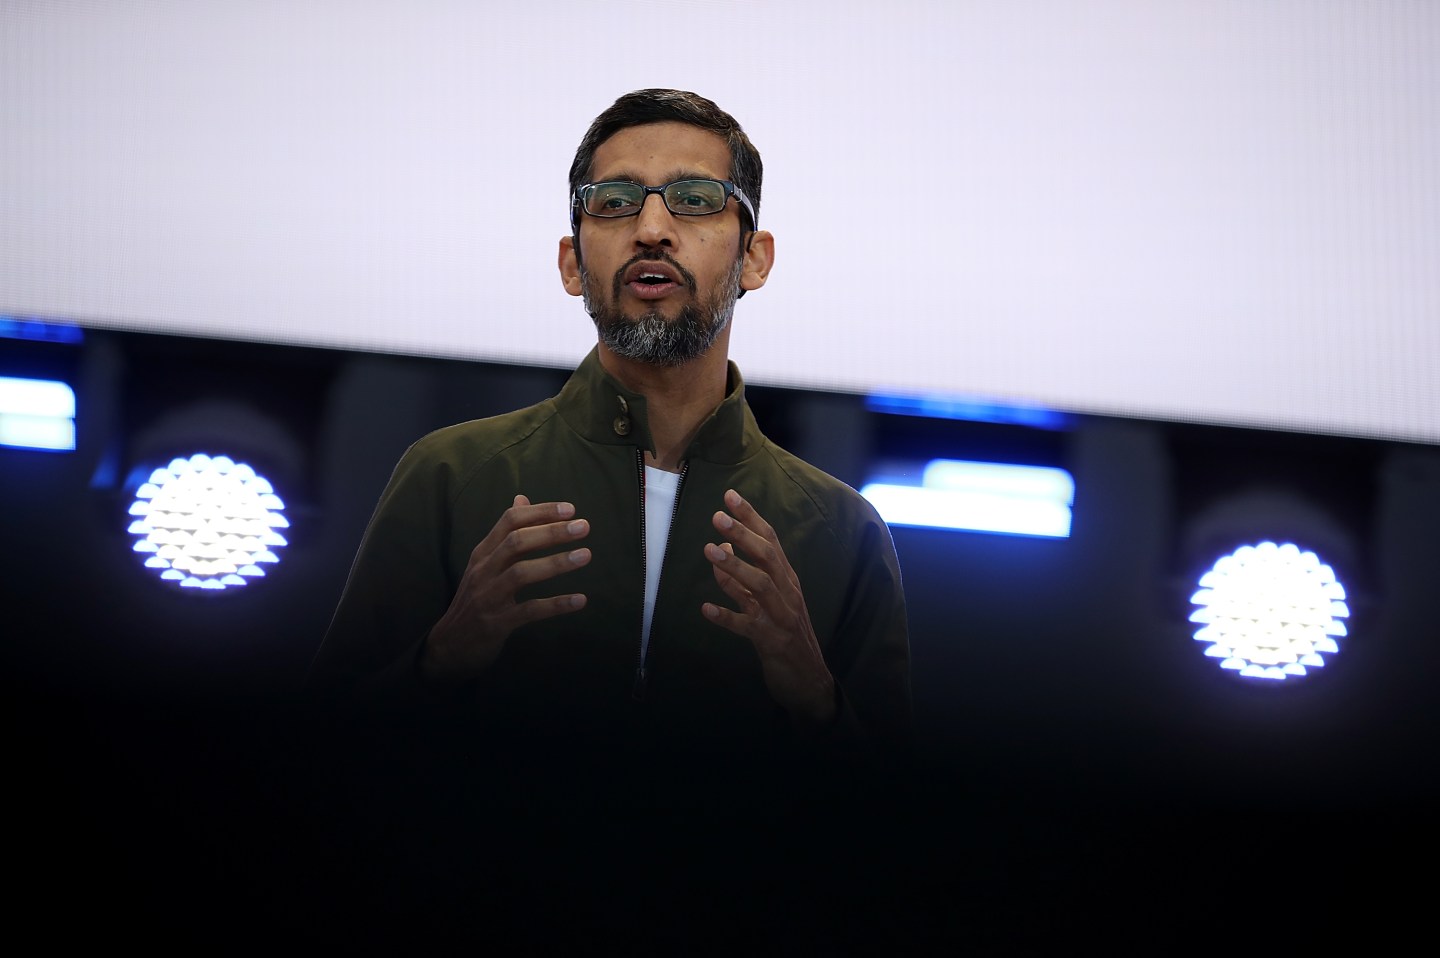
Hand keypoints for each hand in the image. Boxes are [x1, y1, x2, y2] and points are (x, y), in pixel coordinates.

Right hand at [420, 495, 590, 684]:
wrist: (449, 645)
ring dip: (556, 563)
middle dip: (551, 532)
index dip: (540, 512)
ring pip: (521, 573)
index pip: (509, 521)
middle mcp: (483, 571)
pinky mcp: (496, 623)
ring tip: (586, 555)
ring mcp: (488, 597)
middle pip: (516, 542)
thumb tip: (522, 498)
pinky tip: (580, 600)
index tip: (570, 509)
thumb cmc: (475, 598)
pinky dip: (555, 604)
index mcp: (483, 553)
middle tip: (583, 527)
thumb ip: (505, 533)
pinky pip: (528, 611)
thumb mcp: (485, 563)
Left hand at [703, 489, 835, 726]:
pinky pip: (748, 626)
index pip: (771, 540)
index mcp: (787, 579)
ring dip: (735, 567)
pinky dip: (727, 617)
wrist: (808, 679)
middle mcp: (787, 593)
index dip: (751, 517)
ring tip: (709, 551)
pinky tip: (706, 610)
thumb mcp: (765, 601)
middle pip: (768, 556)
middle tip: (718, 517)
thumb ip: (743, 577)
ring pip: (761, 586)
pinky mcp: (772, 641)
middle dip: (744, 535)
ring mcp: (781, 617)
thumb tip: (721, 547)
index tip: (730, 496)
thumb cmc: (785, 634)